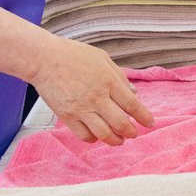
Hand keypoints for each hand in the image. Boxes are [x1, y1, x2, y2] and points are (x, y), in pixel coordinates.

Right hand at [28, 37, 155, 145]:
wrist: (45, 59)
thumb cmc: (74, 55)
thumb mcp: (103, 59)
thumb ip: (119, 76)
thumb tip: (133, 93)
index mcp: (109, 81)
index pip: (132, 105)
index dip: (144, 117)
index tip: (150, 124)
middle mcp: (98, 97)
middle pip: (121, 123)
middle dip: (131, 132)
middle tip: (134, 134)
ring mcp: (82, 108)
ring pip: (104, 134)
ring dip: (114, 140)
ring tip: (119, 140)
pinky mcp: (67, 116)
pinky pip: (84, 135)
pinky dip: (93, 139)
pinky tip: (96, 136)